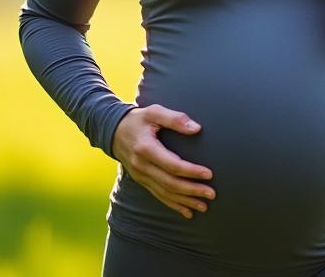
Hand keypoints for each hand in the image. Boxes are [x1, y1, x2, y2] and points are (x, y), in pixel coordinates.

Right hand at [111, 104, 215, 218]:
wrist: (113, 131)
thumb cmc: (138, 119)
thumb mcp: (154, 112)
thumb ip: (175, 119)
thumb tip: (196, 128)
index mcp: (146, 149)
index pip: (172, 165)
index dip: (191, 171)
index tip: (209, 174)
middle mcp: (142, 166)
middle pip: (170, 183)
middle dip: (192, 190)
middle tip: (212, 194)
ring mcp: (140, 176)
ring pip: (165, 193)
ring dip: (185, 201)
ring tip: (204, 206)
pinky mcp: (141, 180)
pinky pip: (158, 195)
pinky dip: (173, 205)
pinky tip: (187, 212)